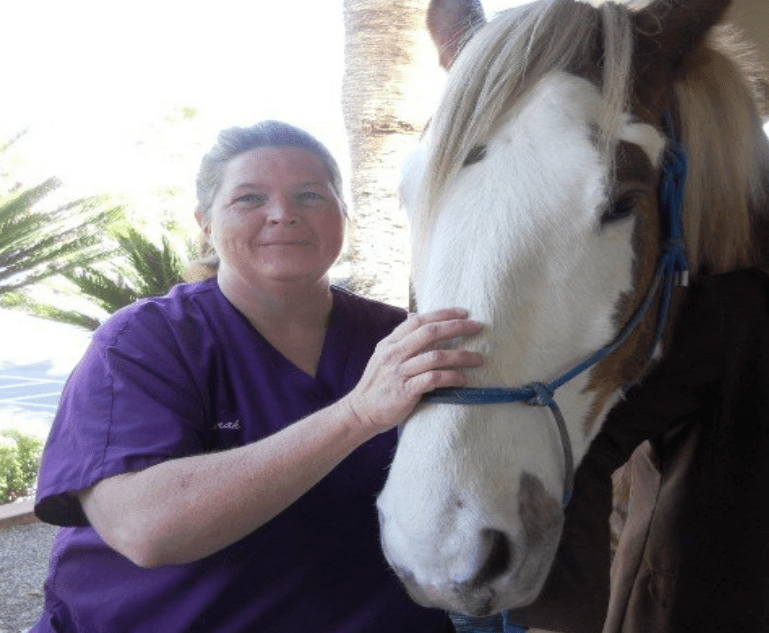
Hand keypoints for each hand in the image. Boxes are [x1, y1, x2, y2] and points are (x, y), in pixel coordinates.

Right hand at [344, 308, 483, 434]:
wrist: (361, 412)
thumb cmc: (378, 384)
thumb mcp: (383, 355)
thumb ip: (400, 338)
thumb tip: (414, 315)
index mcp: (390, 343)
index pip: (418, 320)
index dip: (442, 313)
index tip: (464, 312)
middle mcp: (393, 354)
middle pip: (430, 333)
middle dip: (457, 327)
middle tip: (477, 327)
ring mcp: (399, 372)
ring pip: (435, 356)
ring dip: (461, 356)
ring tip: (478, 359)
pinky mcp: (405, 391)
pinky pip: (433, 379)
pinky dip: (451, 377)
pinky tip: (463, 379)